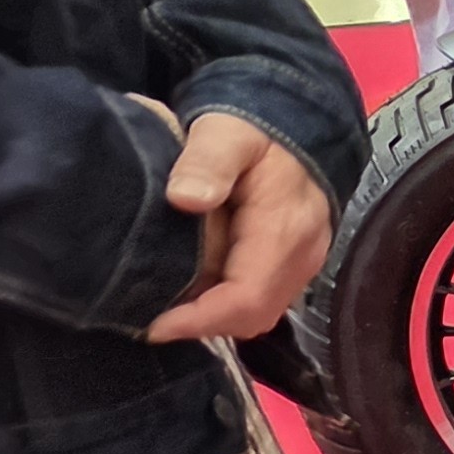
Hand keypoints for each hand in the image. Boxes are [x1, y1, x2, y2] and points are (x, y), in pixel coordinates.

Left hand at [144, 115, 335, 345]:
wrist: (296, 128)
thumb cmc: (254, 131)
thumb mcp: (226, 134)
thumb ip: (207, 162)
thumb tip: (185, 198)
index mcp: (286, 231)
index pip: (248, 297)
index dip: (201, 319)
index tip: (155, 325)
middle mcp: (302, 258)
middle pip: (253, 315)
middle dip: (203, 323)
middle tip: (151, 318)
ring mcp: (302, 265)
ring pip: (258, 313)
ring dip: (213, 315)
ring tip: (167, 306)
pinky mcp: (294, 266)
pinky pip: (261, 300)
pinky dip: (224, 304)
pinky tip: (192, 289)